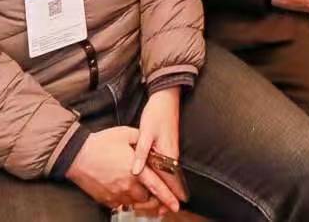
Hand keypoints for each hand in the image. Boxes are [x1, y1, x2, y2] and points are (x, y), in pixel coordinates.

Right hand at [66, 126, 170, 211]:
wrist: (76, 156)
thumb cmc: (101, 143)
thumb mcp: (125, 134)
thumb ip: (141, 138)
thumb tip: (149, 141)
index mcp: (135, 171)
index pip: (157, 187)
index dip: (168, 197)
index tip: (177, 205)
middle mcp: (127, 186)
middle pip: (147, 198)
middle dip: (152, 194)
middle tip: (152, 188)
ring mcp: (116, 195)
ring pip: (134, 202)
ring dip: (138, 197)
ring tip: (135, 186)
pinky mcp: (106, 199)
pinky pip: (120, 204)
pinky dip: (124, 199)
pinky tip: (122, 188)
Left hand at [131, 86, 185, 210]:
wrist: (166, 98)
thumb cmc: (156, 114)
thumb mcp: (146, 132)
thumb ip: (141, 153)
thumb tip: (136, 172)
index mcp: (167, 153)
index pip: (171, 179)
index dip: (171, 194)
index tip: (171, 207)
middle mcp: (172, 154)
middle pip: (171, 180)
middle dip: (167, 196)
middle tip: (161, 212)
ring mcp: (170, 150)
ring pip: (169, 175)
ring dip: (165, 189)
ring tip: (159, 204)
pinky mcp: (167, 147)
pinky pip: (166, 167)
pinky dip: (163, 178)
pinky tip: (158, 183)